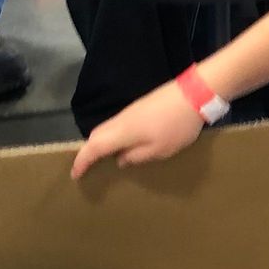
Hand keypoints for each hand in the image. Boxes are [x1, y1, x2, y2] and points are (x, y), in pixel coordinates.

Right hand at [71, 81, 204, 180]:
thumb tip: (119, 160)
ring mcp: (129, 112)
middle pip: (95, 136)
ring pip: (106, 129)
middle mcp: (120, 120)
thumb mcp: (159, 150)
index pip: (93, 147)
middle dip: (88, 152)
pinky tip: (122, 145)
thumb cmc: (176, 127)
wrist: (193, 94)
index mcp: (121, 132)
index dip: (82, 162)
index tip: (75, 174)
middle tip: (86, 168)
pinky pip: (116, 125)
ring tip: (103, 159)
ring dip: (100, 144)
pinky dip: (112, 137)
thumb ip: (136, 157)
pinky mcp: (138, 108)